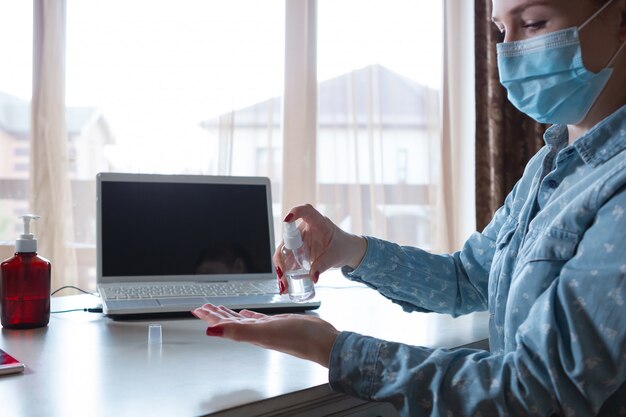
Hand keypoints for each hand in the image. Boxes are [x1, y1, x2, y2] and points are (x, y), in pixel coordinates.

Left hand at [193, 304, 339, 367]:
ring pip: (241, 320)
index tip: (198, 310)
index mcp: (249, 333)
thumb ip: (238, 331)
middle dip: (215, 314)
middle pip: (229, 322)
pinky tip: (246, 312)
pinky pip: (258, 318)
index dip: (210, 317)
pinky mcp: (278, 324)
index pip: (224, 324)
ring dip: (229, 314)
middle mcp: (255, 332)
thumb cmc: (298, 338)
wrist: (321, 341)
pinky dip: (249, 315)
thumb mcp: (264, 332)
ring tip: (218, 308)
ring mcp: (266, 328)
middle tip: (203, 307)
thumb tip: (212, 331)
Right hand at [273, 204, 366, 292]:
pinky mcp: (298, 251)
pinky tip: (285, 284)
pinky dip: (285, 272)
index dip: (295, 213)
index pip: (306, 211)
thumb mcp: (336, 256)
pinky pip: (288, 260)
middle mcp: (305, 229)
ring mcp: (300, 240)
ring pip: (284, 251)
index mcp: (318, 223)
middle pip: (288, 239)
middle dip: (281, 257)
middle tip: (281, 272)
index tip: (286, 220)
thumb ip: (324, 264)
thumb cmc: (343, 246)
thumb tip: (312, 277)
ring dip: (281, 267)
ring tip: (283, 284)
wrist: (347, 251)